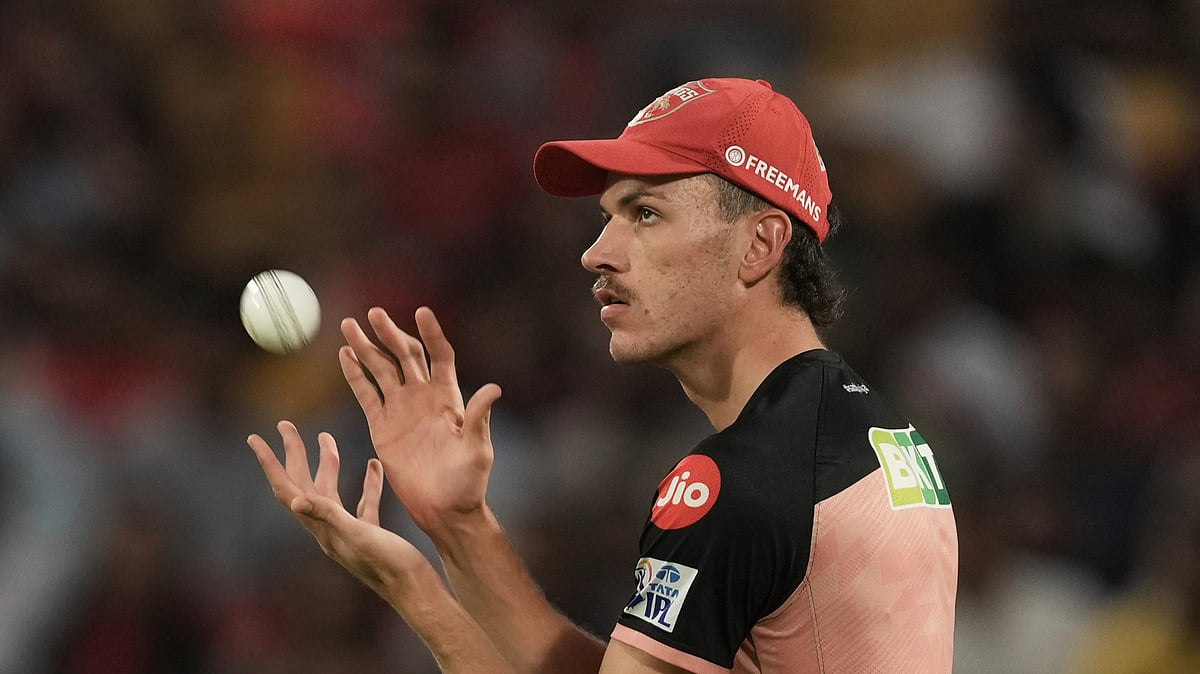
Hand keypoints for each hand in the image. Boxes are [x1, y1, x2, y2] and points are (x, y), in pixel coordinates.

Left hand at [247, 420, 433, 598]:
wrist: (416, 591)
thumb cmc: (389, 566)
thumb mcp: (359, 535)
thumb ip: (330, 516)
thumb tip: (295, 501)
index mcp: (322, 528)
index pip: (288, 490)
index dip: (270, 464)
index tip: (254, 438)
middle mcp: (329, 528)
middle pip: (304, 484)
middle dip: (294, 453)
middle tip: (285, 425)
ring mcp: (349, 530)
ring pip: (331, 490)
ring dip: (327, 462)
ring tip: (326, 436)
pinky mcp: (370, 532)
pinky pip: (363, 501)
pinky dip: (366, 481)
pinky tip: (373, 466)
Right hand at [338, 306, 502, 533]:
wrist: (444, 510)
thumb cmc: (468, 482)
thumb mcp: (478, 450)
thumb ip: (479, 418)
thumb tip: (494, 388)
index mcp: (448, 397)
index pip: (439, 355)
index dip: (432, 334)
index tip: (422, 312)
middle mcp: (423, 397)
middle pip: (405, 355)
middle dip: (389, 333)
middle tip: (372, 313)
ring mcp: (401, 409)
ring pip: (381, 370)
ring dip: (366, 348)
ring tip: (348, 326)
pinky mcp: (382, 426)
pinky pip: (366, 395)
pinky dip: (355, 375)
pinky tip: (345, 356)